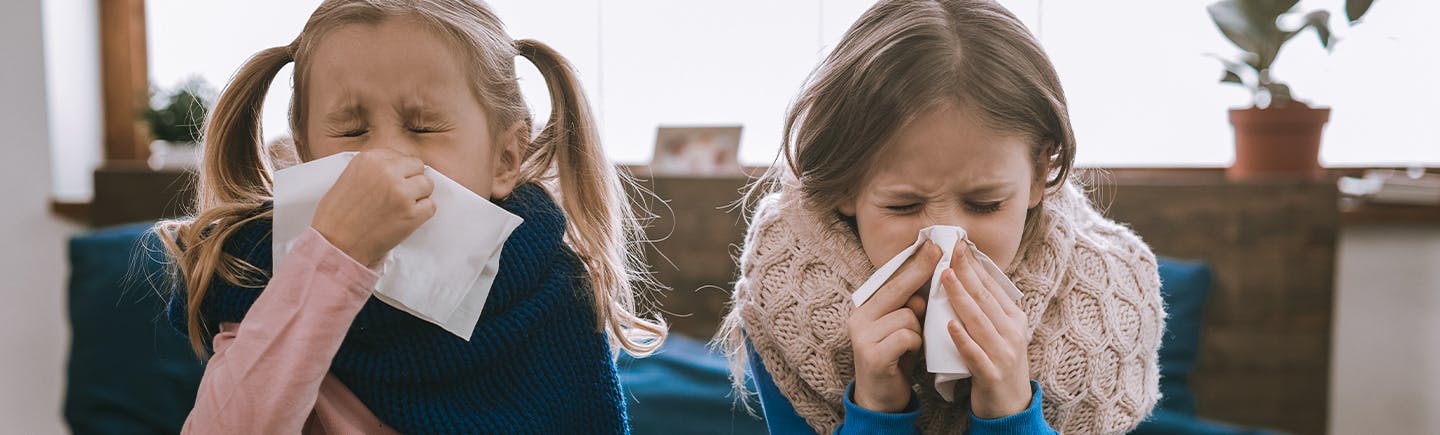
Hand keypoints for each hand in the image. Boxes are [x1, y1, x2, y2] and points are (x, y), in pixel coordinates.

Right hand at [310, 149, 435, 267]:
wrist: (335, 244)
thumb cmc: (338, 215)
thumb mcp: (349, 177)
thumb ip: (374, 168)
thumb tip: (400, 167)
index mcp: (369, 159)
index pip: (400, 156)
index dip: (398, 171)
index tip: (391, 183)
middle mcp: (387, 171)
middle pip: (418, 167)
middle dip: (411, 180)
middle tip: (398, 196)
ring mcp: (401, 192)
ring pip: (427, 184)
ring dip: (419, 196)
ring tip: (401, 208)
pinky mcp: (411, 213)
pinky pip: (430, 206)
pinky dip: (422, 214)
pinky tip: (404, 219)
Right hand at [848, 241, 936, 412]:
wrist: (880, 399)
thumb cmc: (896, 358)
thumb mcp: (902, 328)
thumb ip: (910, 306)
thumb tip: (927, 281)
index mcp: (865, 307)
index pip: (892, 279)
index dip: (913, 261)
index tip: (933, 244)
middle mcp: (859, 317)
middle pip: (897, 288)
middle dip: (921, 269)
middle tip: (940, 250)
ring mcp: (862, 335)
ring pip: (908, 316)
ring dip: (918, 330)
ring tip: (910, 347)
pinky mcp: (872, 354)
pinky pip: (907, 336)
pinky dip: (915, 345)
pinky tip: (907, 356)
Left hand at [941, 241, 1031, 418]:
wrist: (1009, 406)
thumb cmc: (998, 362)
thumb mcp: (1000, 332)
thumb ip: (986, 308)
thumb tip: (967, 276)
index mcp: (1014, 319)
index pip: (992, 287)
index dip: (975, 266)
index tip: (959, 245)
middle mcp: (1012, 333)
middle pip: (985, 298)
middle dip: (967, 273)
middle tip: (950, 251)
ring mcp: (1004, 354)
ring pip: (979, 321)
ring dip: (961, 298)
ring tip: (945, 278)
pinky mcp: (992, 374)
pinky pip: (975, 354)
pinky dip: (963, 339)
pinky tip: (949, 325)